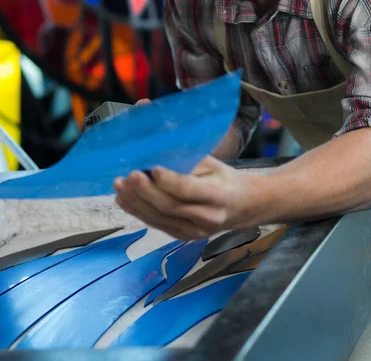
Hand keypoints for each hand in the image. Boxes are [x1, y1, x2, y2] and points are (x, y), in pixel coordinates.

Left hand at [113, 156, 257, 240]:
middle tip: (127, 176)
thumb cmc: (223, 178)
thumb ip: (186, 156)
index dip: (169, 181)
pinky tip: (124, 200)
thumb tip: (155, 141)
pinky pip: (158, 225)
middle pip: (170, 206)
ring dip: (136, 203)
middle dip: (145, 192)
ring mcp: (195, 232)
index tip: (152, 168)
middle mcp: (207, 217)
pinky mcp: (184, 237)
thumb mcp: (212, 162)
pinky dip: (138, 212)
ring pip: (160, 218)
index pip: (189, 190)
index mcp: (218, 195)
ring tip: (119, 187)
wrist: (242, 207)